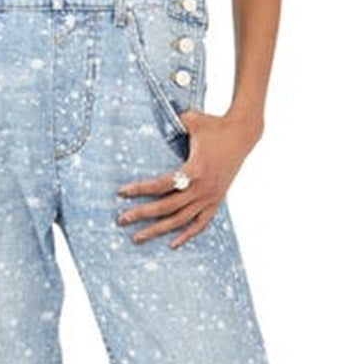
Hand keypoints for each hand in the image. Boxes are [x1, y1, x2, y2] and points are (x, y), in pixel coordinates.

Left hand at [116, 108, 262, 248]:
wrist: (242, 134)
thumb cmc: (215, 125)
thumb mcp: (192, 120)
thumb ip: (172, 122)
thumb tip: (153, 119)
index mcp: (194, 169)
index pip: (161, 185)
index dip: (140, 189)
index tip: (121, 192)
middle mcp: (202, 187)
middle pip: (167, 207)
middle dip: (142, 214)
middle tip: (122, 220)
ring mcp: (210, 196)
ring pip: (181, 220)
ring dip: (158, 230)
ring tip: (138, 237)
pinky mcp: (217, 200)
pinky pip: (201, 223)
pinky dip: (187, 234)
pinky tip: (172, 243)